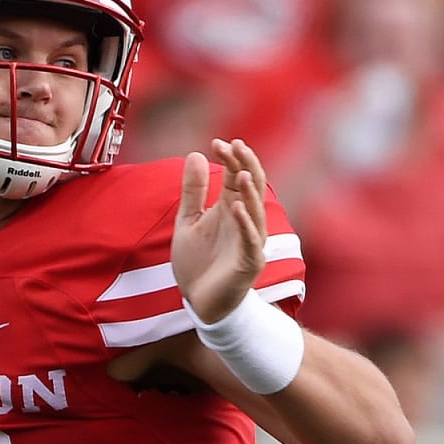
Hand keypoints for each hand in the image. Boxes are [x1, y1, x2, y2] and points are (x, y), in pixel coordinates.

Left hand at [172, 139, 267, 323]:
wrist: (199, 302)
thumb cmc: (198, 262)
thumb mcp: (188, 221)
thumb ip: (193, 191)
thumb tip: (196, 154)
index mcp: (231, 209)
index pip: (237, 176)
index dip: (231, 158)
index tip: (217, 142)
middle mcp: (244, 222)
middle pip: (251, 188)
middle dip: (246, 165)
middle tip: (236, 145)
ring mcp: (249, 241)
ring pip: (255, 211)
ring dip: (248, 192)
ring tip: (240, 171)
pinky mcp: (248, 262)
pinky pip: (250, 241)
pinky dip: (245, 224)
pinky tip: (236, 208)